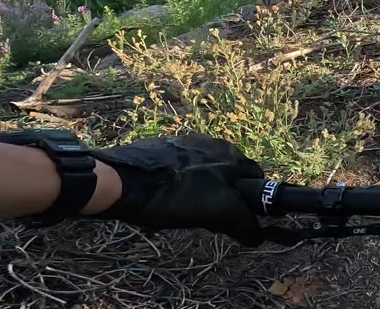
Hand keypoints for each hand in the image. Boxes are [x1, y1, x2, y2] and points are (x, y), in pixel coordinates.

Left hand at [92, 134, 264, 245]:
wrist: (120, 181)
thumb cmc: (174, 194)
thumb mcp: (216, 209)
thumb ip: (242, 220)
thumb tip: (258, 236)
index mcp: (229, 153)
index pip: (256, 178)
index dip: (251, 202)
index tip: (237, 220)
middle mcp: (212, 143)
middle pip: (230, 177)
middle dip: (226, 199)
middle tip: (212, 220)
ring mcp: (186, 144)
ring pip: (207, 175)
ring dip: (204, 193)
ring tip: (187, 213)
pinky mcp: (163, 149)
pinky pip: (183, 171)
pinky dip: (183, 186)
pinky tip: (168, 201)